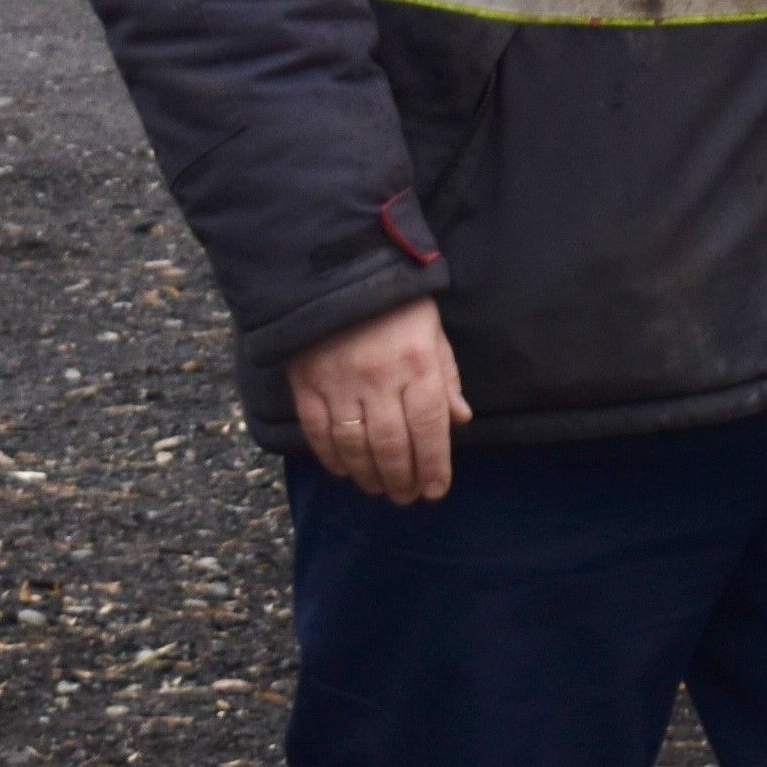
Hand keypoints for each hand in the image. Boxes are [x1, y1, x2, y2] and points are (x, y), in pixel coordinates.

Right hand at [285, 298, 468, 503]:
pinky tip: (345, 470)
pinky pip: (318, 432)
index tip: (436, 490)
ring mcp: (339, 383)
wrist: (336, 269)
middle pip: (392, 444)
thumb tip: (460, 421)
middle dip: (402, 479)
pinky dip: (332, 457)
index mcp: (417, 363)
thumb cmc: (396, 302)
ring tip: (380, 488)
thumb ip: (446, 376)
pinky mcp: (307, 384)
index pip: (430, 426)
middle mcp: (380, 378)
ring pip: (355, 446)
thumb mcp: (433, 331)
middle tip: (407, 497)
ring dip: (369, 475)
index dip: (434, 465)